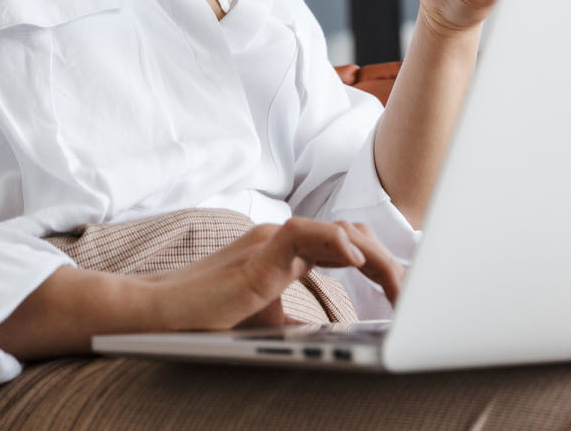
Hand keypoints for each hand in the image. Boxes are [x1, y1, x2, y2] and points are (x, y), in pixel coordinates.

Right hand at [141, 217, 402, 330]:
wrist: (159, 315)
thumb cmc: (206, 320)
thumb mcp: (268, 323)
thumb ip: (300, 322)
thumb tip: (336, 339)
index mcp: (286, 253)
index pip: (344, 246)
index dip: (378, 264)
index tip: (404, 294)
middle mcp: (282, 240)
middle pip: (349, 235)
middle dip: (386, 262)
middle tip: (412, 297)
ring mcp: (270, 242)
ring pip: (334, 230)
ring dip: (372, 256)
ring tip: (397, 286)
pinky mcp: (257, 253)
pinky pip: (302, 233)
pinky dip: (333, 240)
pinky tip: (355, 259)